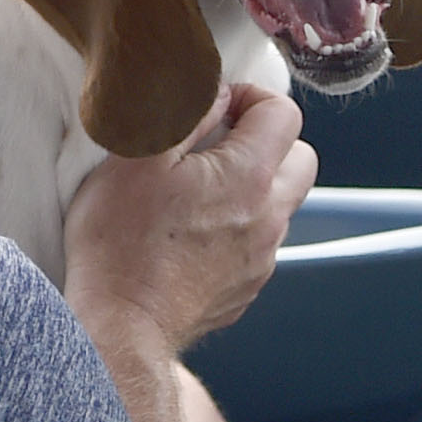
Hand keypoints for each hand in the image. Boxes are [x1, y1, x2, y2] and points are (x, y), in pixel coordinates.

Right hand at [64, 81, 308, 353]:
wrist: (121, 327)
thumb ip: (184, 114)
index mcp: (248, 176)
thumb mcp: (136, 157)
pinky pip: (259, 242)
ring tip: (199, 192)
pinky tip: (192, 234)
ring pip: (281, 203)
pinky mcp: (248, 287)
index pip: (284, 113)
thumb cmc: (119, 241)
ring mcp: (262, 257)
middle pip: (302, 158)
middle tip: (219, 144)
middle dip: (268, 141)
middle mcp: (269, 216)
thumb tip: (214, 94)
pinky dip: (239, 227)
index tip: (216, 107)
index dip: (250, 97)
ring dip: (253, 186)